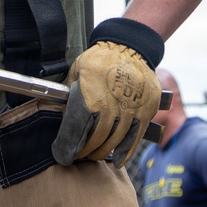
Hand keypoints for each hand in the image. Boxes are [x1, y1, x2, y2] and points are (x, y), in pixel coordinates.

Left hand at [51, 41, 161, 167]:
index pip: (77, 130)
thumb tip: (61, 113)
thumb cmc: (99, 59)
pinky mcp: (146, 110)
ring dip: (103, 152)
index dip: (68, 146)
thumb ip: (70, 92)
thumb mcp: (78, 70)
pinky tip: (117, 160)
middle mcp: (112, 105)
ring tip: (95, 156)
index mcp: (91, 96)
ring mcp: (131, 109)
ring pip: (116, 141)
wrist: (129, 46)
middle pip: (97, 139)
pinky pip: (135, 137)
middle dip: (86, 151)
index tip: (63, 154)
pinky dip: (126, 152)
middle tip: (79, 156)